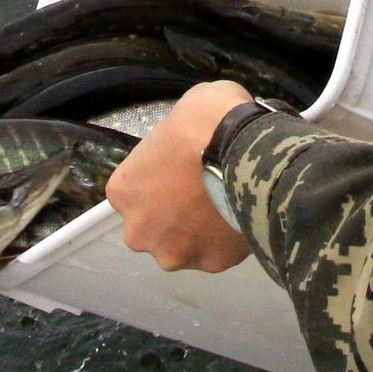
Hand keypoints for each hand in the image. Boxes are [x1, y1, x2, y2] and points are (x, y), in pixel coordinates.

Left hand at [109, 79, 256, 273]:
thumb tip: (199, 129)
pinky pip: (218, 253)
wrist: (248, 150)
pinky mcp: (212, 263)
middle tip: (203, 191)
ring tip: (225, 205)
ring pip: (185, 246)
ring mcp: (176, 251)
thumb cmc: (209, 123)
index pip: (135, 190)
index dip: (161, 178)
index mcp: (124, 190)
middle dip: (174, 215)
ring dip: (200, 232)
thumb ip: (180, 133)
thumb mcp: (187, 108)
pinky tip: (241, 216)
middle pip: (153, 226)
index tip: (182, 169)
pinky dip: (228, 240)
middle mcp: (140, 229)